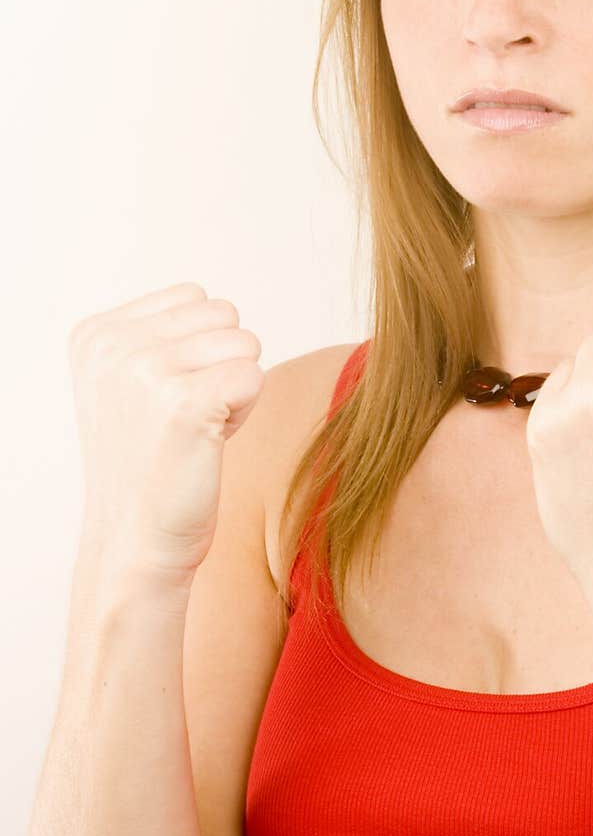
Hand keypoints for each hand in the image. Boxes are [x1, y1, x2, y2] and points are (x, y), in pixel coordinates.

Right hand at [69, 281, 264, 578]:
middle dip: (222, 363)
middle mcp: (113, 346)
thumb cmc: (148, 463)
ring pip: (244, 343)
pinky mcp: (185, 403)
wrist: (137, 539)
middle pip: (223, 314)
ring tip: (196, 428)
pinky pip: (254, 376)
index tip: (169, 397)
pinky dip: (245, 410)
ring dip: (235, 387)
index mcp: (95, 334)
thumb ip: (159, 335)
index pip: (193, 296)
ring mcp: (145, 371)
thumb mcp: (126, 383)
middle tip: (188, 416)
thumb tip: (219, 306)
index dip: (199, 348)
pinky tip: (209, 441)